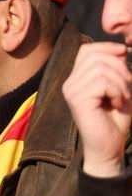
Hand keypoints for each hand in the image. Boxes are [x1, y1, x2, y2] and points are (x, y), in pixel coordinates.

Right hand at [62, 42, 131, 176]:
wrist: (109, 147)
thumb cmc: (114, 119)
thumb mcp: (119, 87)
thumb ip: (116, 67)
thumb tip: (120, 49)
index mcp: (76, 79)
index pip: (87, 50)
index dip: (107, 48)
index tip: (124, 57)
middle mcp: (70, 83)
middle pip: (95, 55)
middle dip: (119, 66)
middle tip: (127, 86)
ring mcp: (71, 91)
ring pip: (101, 68)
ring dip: (120, 82)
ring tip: (122, 98)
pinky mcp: (77, 100)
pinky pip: (102, 82)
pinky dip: (117, 91)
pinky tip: (117, 104)